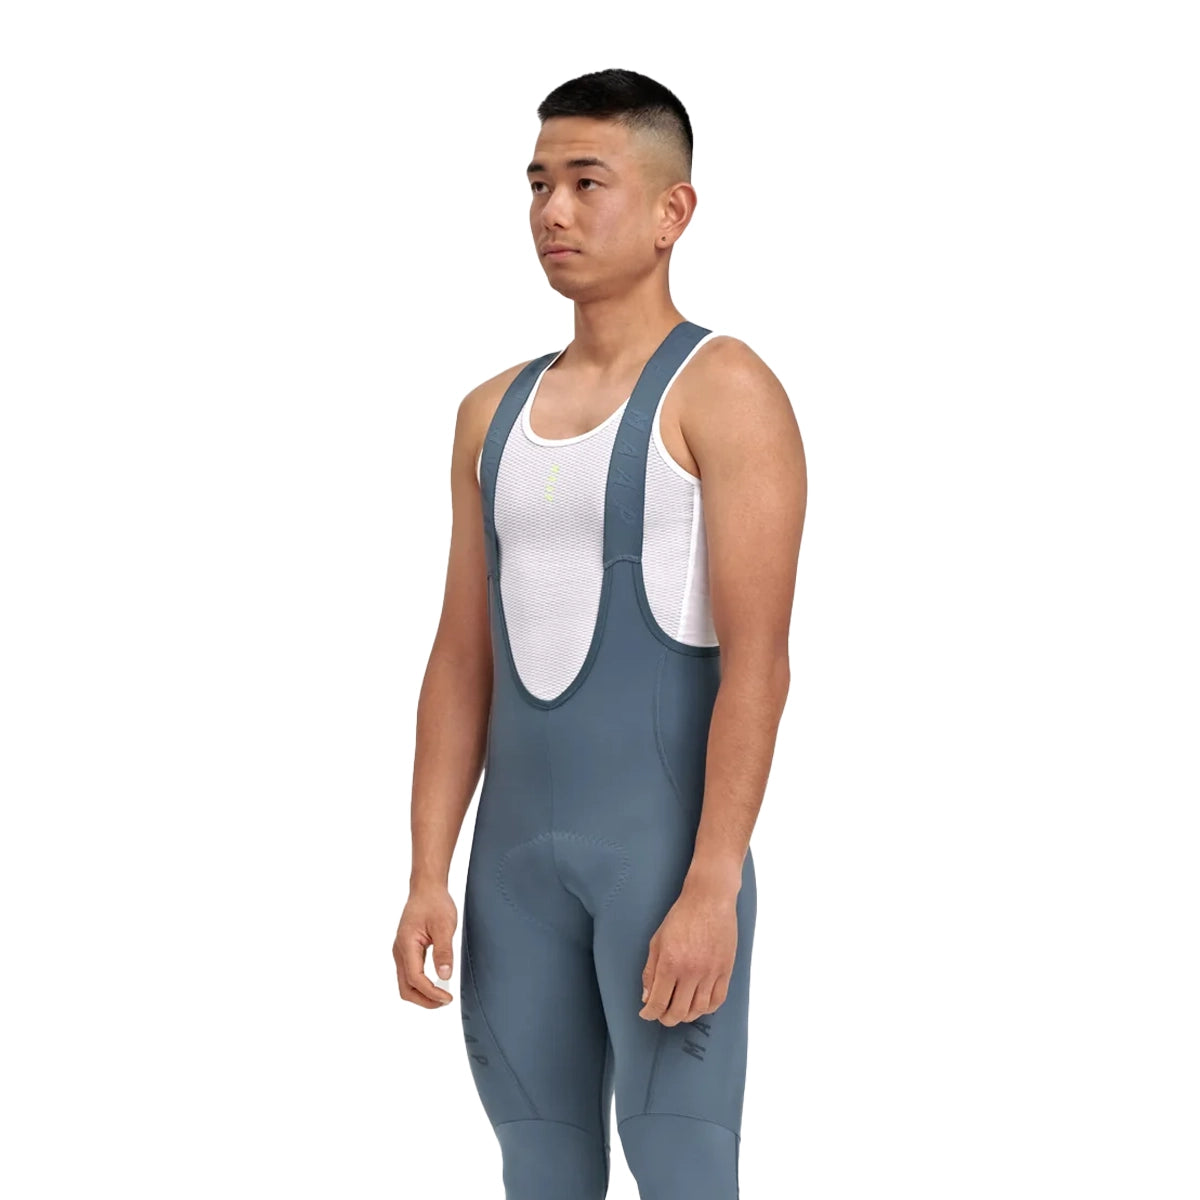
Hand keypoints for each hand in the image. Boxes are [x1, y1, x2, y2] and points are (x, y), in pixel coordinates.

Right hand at [393, 883, 456, 1008]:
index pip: (415, 979)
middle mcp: (399, 951)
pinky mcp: (405, 951)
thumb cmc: (435, 903)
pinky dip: (420, 985)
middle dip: (424, 1000)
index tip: (448, 998)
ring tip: (442, 996)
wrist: (426, 889)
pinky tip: (435, 984)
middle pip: (405, 988)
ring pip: (405, 984)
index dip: (431, 993)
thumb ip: (444, 951)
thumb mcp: (444, 926)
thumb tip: (445, 977)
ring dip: (422, 994)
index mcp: (406, 945)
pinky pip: (408, 975)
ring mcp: (400, 952)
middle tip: (445, 1002)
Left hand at [639, 884, 737, 1024]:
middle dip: (666, 1018)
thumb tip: (647, 996)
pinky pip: (718, 1000)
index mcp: (670, 964)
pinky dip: (707, 1009)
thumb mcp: (657, 941)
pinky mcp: (726, 970)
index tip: (646, 1013)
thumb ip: (650, 970)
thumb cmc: (681, 917)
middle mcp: (691, 972)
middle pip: (678, 1012)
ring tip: (679, 1010)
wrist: (709, 900)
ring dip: (686, 1016)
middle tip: (662, 1015)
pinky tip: (699, 1005)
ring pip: (698, 1010)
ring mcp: (710, 972)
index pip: (658, 1002)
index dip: (649, 1013)